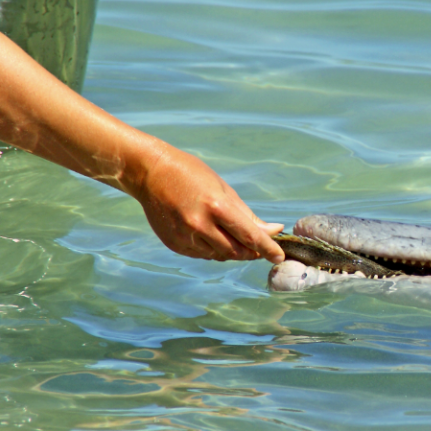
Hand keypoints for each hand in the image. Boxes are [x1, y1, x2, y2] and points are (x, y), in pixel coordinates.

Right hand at [132, 145, 284, 262]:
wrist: (150, 173)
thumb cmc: (192, 175)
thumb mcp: (223, 189)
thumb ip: (247, 215)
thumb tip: (273, 231)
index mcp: (216, 207)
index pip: (249, 236)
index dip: (268, 248)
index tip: (279, 256)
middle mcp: (199, 225)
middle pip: (237, 251)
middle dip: (252, 251)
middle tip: (259, 247)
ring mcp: (185, 237)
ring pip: (220, 256)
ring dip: (232, 250)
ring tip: (231, 235)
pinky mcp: (174, 244)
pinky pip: (202, 254)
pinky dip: (212, 249)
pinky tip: (210, 235)